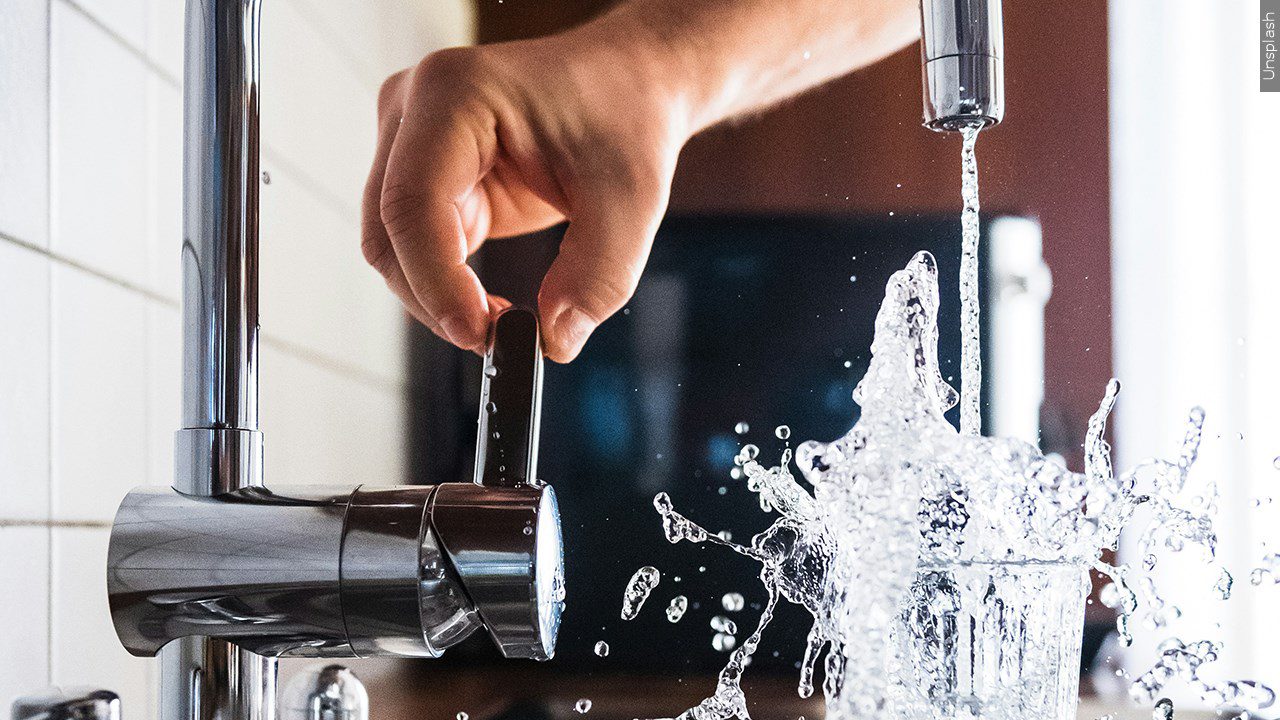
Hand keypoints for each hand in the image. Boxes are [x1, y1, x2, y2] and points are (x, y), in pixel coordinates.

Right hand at [361, 23, 688, 361]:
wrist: (628, 84)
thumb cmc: (626, 116)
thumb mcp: (632, 198)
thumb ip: (599, 275)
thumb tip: (554, 340)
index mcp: (455, 92)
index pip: (413, 202)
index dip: (435, 279)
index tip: (481, 333)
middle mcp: (414, 109)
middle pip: (387, 230)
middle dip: (434, 298)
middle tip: (497, 340)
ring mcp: (410, 141)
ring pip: (392, 246)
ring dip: (437, 297)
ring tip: (503, 322)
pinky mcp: (425, 175)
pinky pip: (416, 247)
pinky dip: (446, 286)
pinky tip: (492, 304)